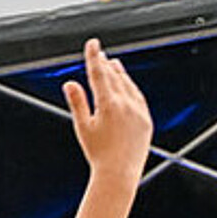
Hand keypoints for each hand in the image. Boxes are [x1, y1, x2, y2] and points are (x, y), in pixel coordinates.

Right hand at [62, 39, 151, 183]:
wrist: (119, 173)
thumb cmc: (99, 154)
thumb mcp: (83, 127)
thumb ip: (78, 103)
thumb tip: (70, 84)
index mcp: (108, 104)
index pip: (99, 73)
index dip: (94, 57)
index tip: (93, 44)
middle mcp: (126, 104)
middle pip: (114, 76)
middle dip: (105, 63)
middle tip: (99, 53)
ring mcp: (138, 111)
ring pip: (128, 85)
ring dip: (120, 73)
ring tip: (113, 64)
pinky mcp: (146, 120)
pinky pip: (139, 97)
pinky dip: (131, 88)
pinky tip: (128, 86)